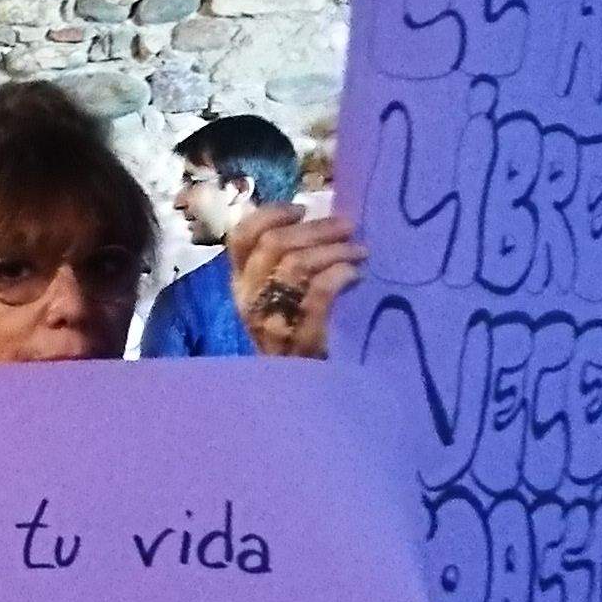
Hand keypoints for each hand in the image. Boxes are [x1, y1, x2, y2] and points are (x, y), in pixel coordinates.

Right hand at [227, 203, 364, 359]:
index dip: (271, 215)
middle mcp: (249, 299)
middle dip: (317, 229)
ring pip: (295, 264)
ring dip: (334, 250)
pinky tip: (356, 274)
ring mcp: (272, 320)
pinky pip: (318, 291)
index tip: (302, 210)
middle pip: (274, 245)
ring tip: (361, 251)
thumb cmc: (302, 332)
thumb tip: (315, 215)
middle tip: (348, 226)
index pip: (241, 237)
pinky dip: (340, 275)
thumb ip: (285, 259)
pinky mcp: (300, 338)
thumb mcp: (281, 294)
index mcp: (241, 283)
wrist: (311, 391)